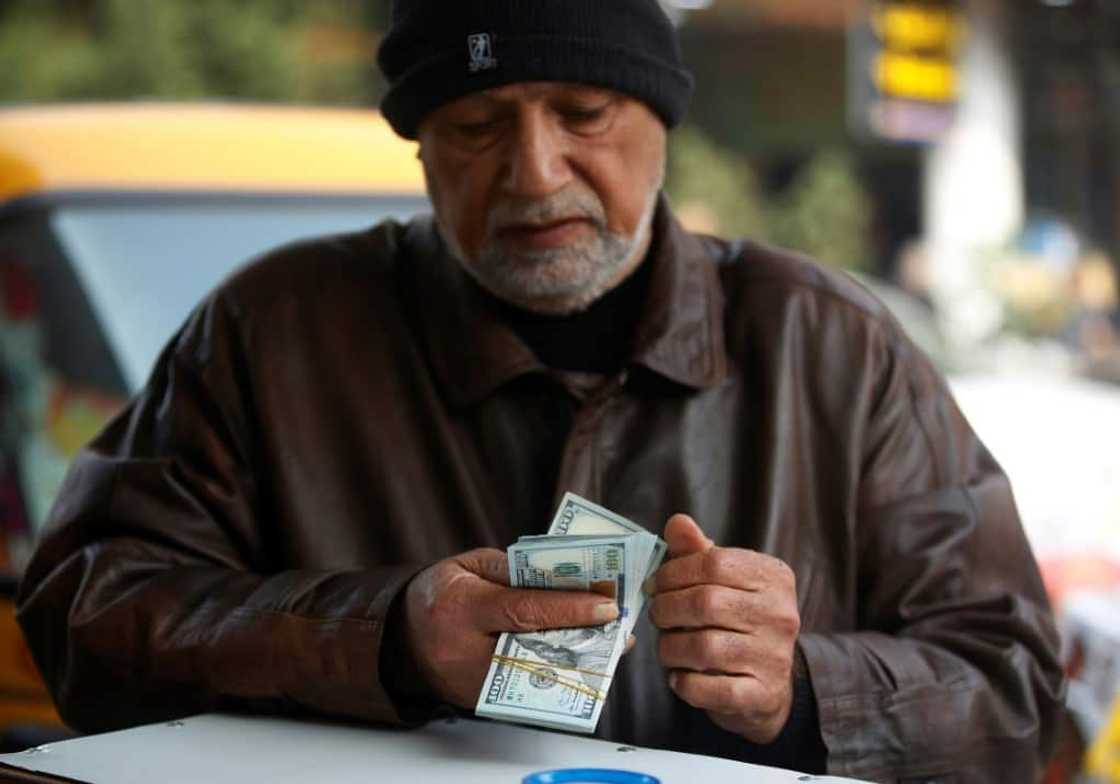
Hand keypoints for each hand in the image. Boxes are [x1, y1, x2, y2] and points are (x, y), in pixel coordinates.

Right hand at [402, 548, 620, 707]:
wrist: (401, 636)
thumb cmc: (441, 593)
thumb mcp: (470, 566)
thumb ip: (514, 570)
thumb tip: (565, 578)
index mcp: (460, 608)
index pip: (523, 610)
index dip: (570, 608)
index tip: (607, 605)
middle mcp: (463, 651)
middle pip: (535, 648)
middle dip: (582, 638)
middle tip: (618, 629)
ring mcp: (470, 683)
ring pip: (535, 676)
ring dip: (575, 661)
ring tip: (607, 645)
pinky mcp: (478, 702)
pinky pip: (524, 690)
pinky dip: (554, 675)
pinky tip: (578, 661)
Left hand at [649, 514, 799, 742]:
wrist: (769, 688)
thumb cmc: (738, 623)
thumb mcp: (725, 582)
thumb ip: (699, 553)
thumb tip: (677, 522)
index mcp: (773, 577)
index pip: (714, 562)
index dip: (673, 572)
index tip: (654, 585)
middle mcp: (780, 614)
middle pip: (705, 602)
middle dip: (666, 609)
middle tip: (656, 615)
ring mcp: (774, 656)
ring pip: (703, 647)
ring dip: (670, 648)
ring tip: (667, 647)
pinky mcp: (762, 694)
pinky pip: (708, 688)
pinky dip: (684, 683)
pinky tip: (680, 676)